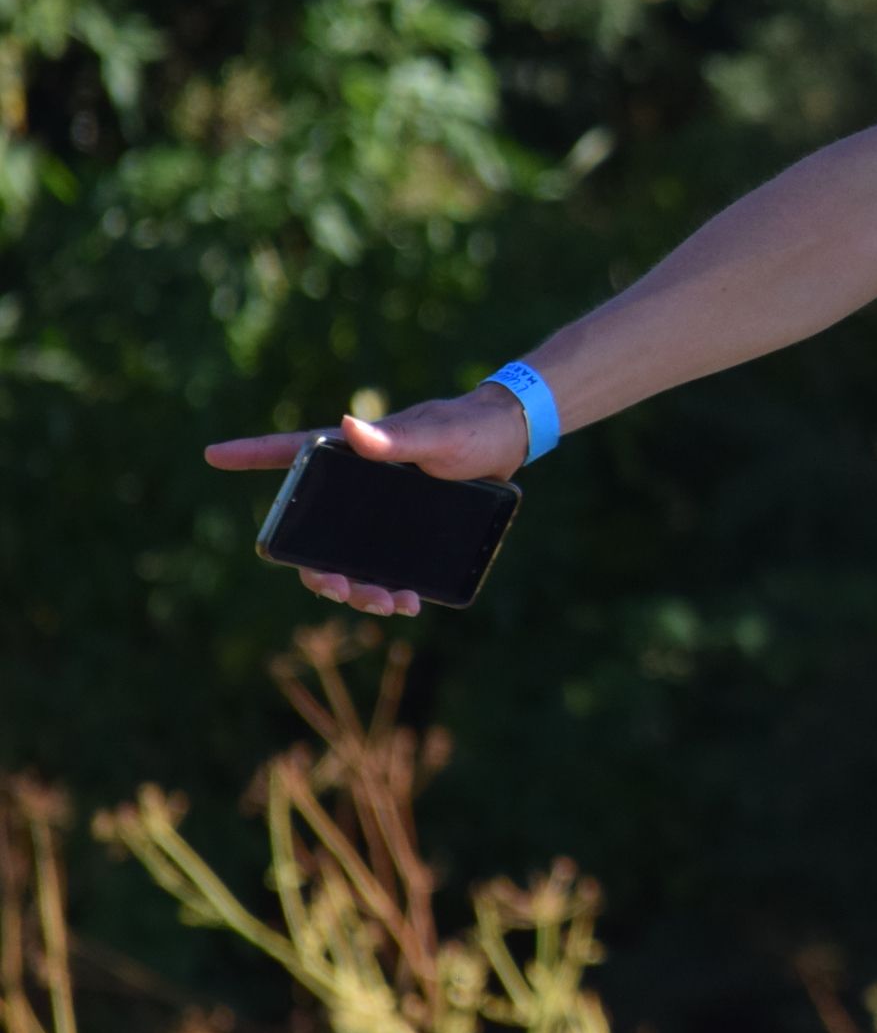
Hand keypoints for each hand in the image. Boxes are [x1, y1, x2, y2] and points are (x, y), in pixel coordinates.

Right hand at [204, 386, 534, 616]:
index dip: (250, 454)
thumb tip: (349, 428)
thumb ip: (396, 438)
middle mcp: (355, 486)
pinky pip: (385, 567)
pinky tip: (408, 602)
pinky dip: (390, 589)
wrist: (508, 442)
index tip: (211, 453)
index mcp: (349, 455)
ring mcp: (378, 512)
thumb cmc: (467, 428)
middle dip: (321, 573)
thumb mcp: (436, 436)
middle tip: (347, 591)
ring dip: (358, 591)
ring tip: (391, 605)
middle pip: (315, 537)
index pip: (290, 452)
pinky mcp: (405, 530)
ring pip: (349, 561)